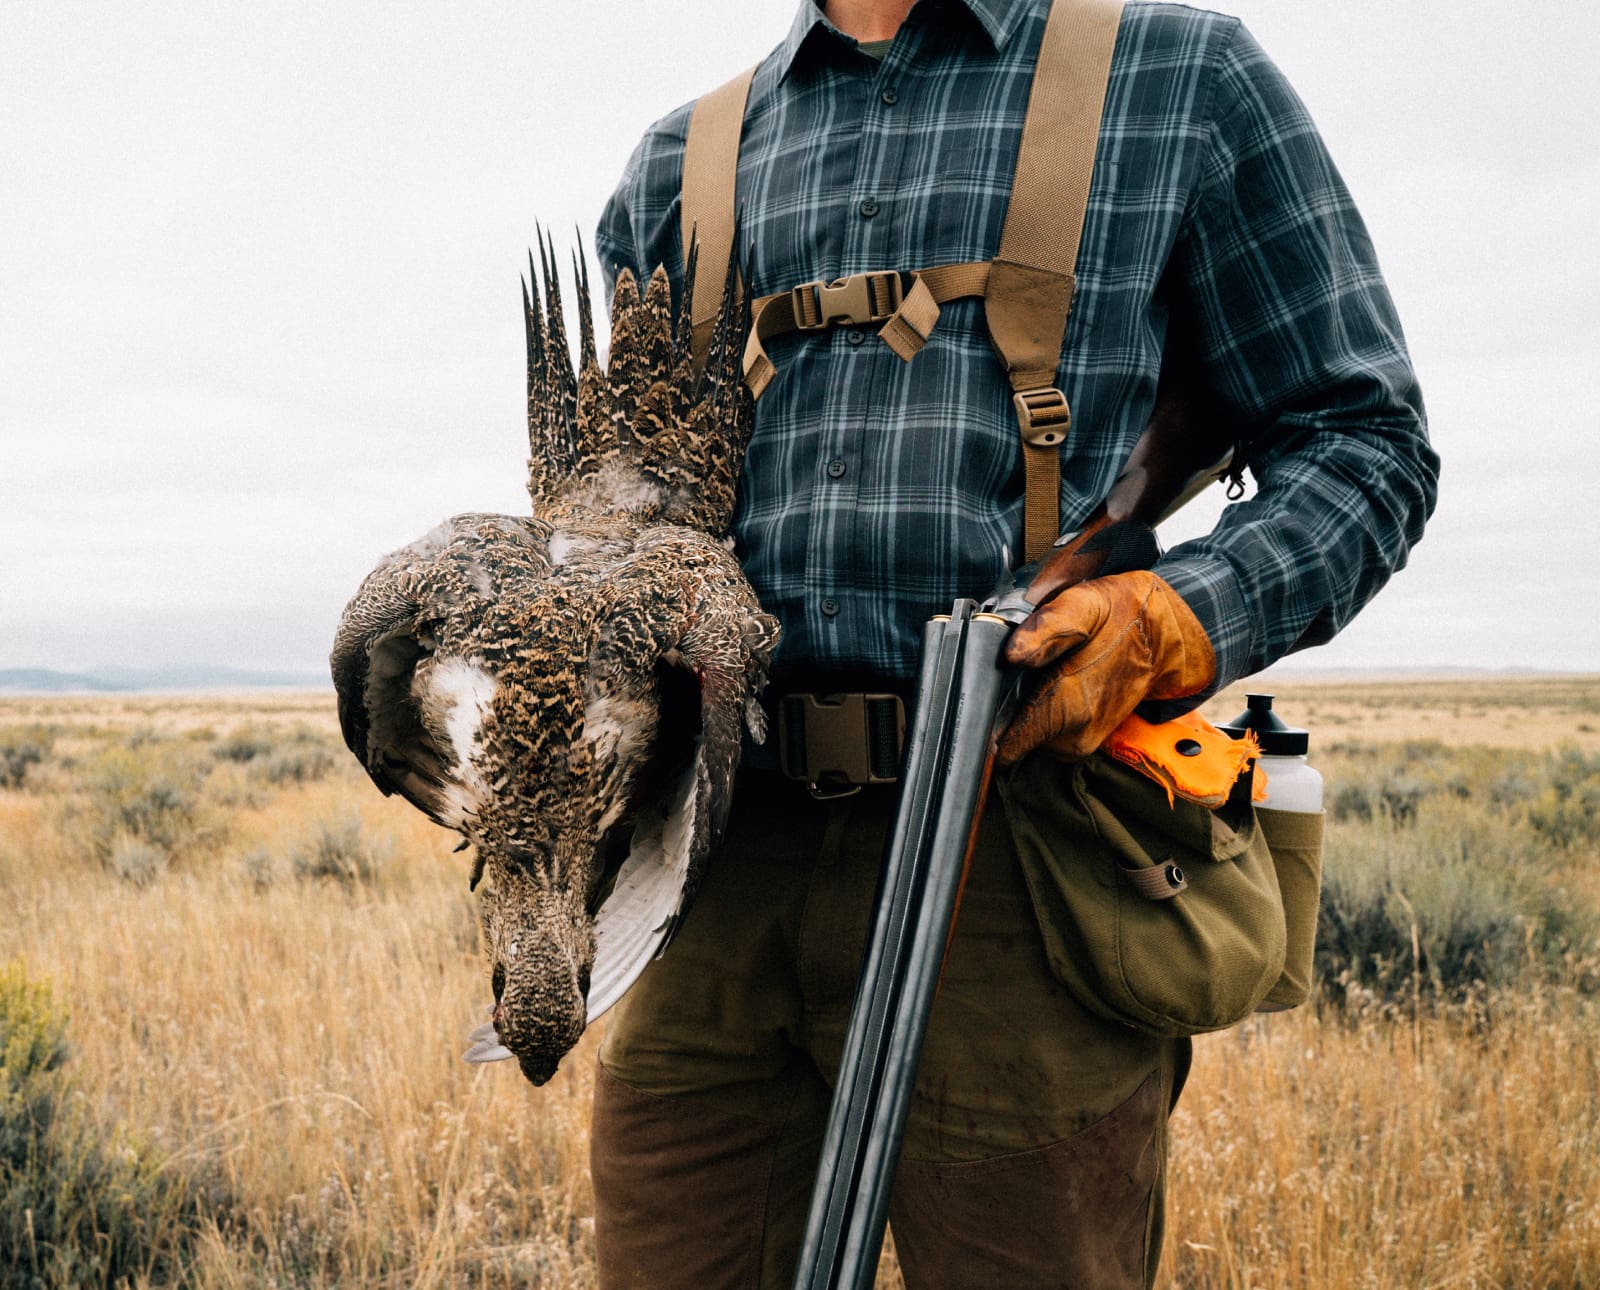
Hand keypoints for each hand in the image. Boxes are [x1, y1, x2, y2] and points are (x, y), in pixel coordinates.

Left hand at [995, 570, 1215, 763]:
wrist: (1167, 636)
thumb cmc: (1123, 615)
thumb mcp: (1084, 604)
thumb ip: (1046, 629)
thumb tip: (1012, 655)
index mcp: (1067, 707)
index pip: (1006, 744)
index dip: (984, 722)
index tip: (978, 697)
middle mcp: (1071, 735)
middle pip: (1009, 735)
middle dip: (1003, 706)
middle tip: (1016, 669)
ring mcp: (1077, 742)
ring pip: (1025, 735)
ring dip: (1022, 708)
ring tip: (1037, 672)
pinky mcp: (1081, 741)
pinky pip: (1043, 733)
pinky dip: (1038, 712)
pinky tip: (1050, 683)